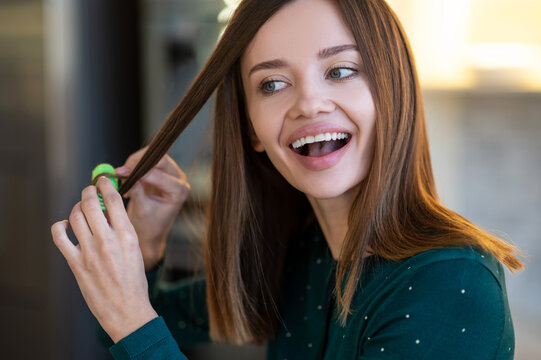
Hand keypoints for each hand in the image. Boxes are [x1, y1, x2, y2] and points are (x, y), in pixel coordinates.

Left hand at [51, 177, 157, 342]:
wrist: (128, 310)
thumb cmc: (134, 281)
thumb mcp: (136, 250)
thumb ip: (122, 229)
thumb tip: (106, 210)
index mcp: (128, 235)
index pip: (114, 199)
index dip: (106, 184)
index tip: (103, 180)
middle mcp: (108, 241)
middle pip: (91, 203)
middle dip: (89, 191)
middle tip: (90, 190)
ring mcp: (90, 252)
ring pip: (75, 216)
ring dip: (77, 207)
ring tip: (81, 210)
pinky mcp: (77, 264)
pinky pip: (60, 236)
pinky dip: (60, 226)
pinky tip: (66, 226)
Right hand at [116, 148, 189, 269]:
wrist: (150, 231)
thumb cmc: (149, 226)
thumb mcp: (141, 210)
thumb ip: (136, 192)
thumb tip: (124, 174)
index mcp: (179, 191)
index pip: (159, 173)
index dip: (138, 171)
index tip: (121, 173)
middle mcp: (179, 180)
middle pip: (159, 159)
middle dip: (138, 163)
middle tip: (120, 172)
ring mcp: (171, 174)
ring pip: (152, 157)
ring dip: (135, 164)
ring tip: (123, 178)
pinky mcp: (161, 171)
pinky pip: (147, 160)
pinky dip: (134, 166)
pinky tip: (127, 179)